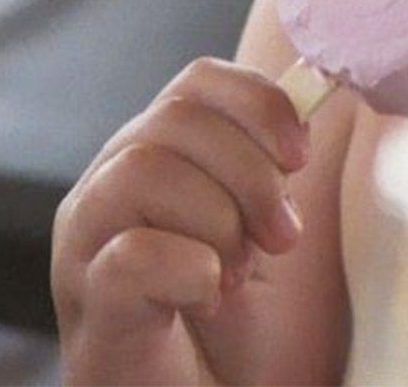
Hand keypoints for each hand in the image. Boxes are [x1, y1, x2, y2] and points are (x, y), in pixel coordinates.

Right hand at [52, 59, 309, 385]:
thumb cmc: (238, 325)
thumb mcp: (267, 227)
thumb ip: (278, 163)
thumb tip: (323, 84)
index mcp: (151, 158)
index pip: (197, 82)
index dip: (259, 104)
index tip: (301, 156)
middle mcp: (105, 191)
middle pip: (175, 119)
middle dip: (251, 173)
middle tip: (279, 236)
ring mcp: (83, 249)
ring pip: (142, 171)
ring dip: (218, 221)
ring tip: (237, 274)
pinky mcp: (88, 308)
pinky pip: (132, 255)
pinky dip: (191, 271)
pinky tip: (206, 299)